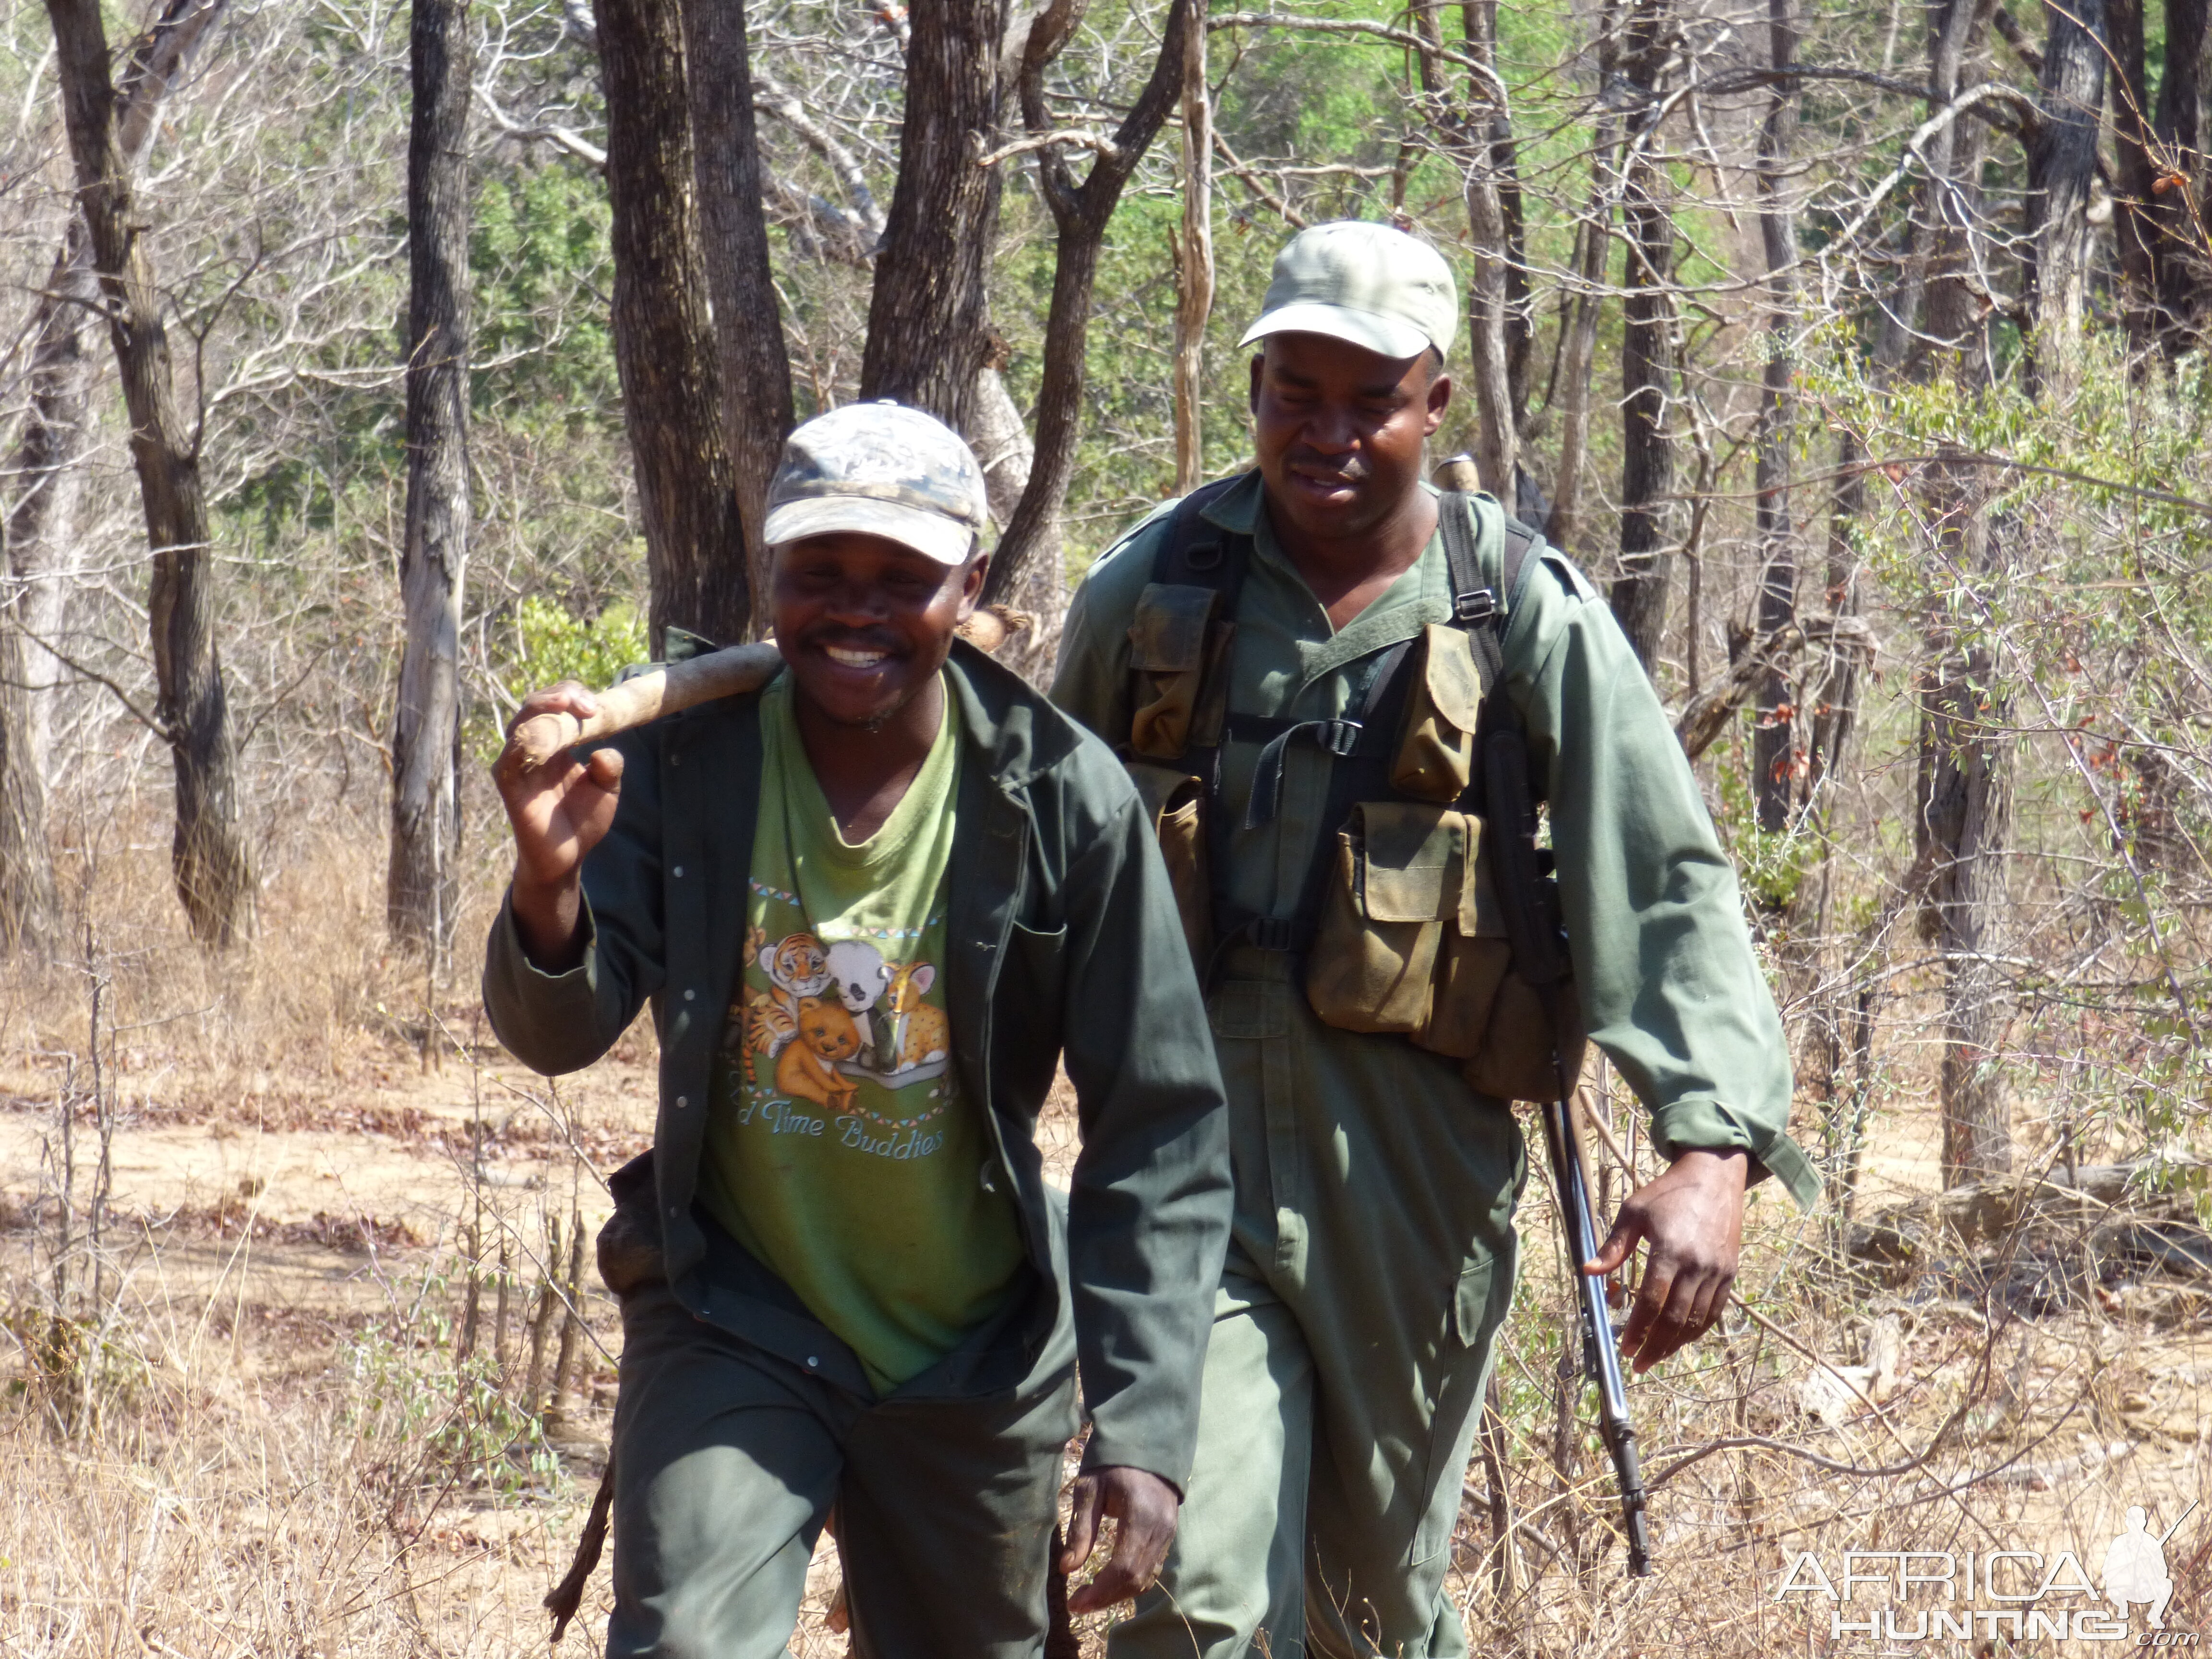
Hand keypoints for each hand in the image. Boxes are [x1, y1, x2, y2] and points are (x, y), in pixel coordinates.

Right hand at [493, 681, 624, 967]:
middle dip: (558, 696)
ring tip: (566, 705)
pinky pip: (509, 759)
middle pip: (534, 706)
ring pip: (519, 725)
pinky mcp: (509, 786)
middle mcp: (533, 748)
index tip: (596, 707)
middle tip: (585, 704)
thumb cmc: (584, 820)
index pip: (557, 704)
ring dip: (541, 711)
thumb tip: (603, 752)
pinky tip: (542, 736)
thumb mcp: (607, 789)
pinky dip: (523, 743)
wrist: (568, 856)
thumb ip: (610, 767)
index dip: (573, 695)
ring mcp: (517, 765)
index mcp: (556, 742)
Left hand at [1058, 1465, 1179, 1615]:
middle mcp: (1160, 1528)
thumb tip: (1067, 1569)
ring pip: (1146, 1578)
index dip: (1099, 1591)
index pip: (1123, 1567)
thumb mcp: (1089, 1489)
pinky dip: (1130, 1582)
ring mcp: (1168, 1533)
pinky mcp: (1168, 1535)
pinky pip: (1152, 1568)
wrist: (1147, 1444)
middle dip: (1106, 1598)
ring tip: (1089, 1595)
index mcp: (1140, 1515)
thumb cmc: (1112, 1464)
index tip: (1074, 1602)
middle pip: (1136, 1579)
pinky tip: (1109, 1582)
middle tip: (1077, 1603)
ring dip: (1118, 1594)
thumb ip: (1081, 1529)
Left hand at [1584, 1148, 1747, 1373]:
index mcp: (1670, 1250)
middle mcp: (1697, 1265)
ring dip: (1675, 1344)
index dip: (1637, 1328)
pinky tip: (1680, 1340)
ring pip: (1696, 1319)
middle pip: (1674, 1317)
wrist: (1713, 1177)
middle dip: (1654, 1345)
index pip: (1652, 1300)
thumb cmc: (1667, 1193)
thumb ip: (1613, 1246)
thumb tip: (1589, 1272)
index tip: (1623, 1347)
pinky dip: (1697, 1330)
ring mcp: (1717, 1271)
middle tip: (1636, 1363)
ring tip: (1654, 1358)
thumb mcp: (1634, 1211)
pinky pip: (1714, 1311)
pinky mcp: (1729, 1273)